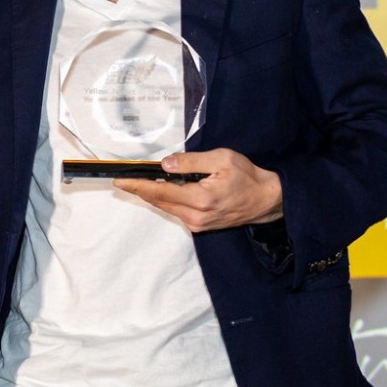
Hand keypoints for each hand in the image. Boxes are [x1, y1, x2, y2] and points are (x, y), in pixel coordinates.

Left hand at [113, 148, 282, 232]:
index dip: (137, 185)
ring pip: (165, 207)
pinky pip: (175, 211)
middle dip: (139, 189)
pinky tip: (161, 189)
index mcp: (200, 199)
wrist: (267, 200)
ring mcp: (197, 224)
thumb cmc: (248, 177)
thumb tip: (166, 164)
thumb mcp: (222, 159)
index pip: (159, 191)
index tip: (120, 180)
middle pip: (158, 201)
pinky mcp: (200, 226)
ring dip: (151, 194)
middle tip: (123, 178)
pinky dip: (166, 200)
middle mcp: (195, 216)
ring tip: (137, 181)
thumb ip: (191, 162)